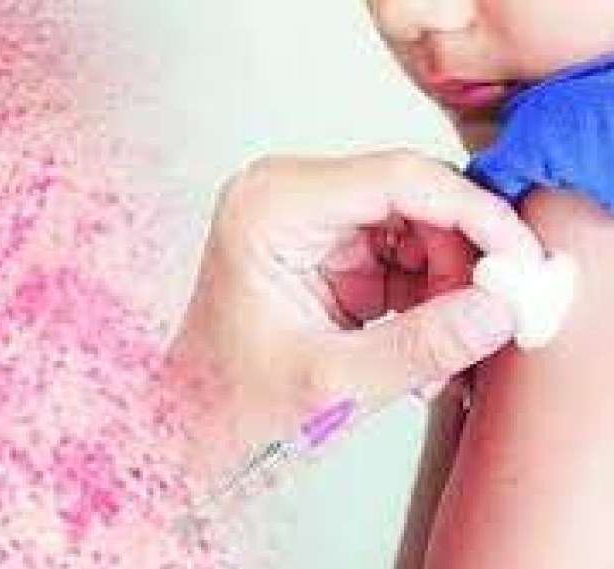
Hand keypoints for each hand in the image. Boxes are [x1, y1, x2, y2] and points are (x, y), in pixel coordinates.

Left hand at [169, 150, 541, 471]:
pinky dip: (426, 296)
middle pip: (413, 197)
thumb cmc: (232, 402)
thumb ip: (420, 345)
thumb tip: (498, 310)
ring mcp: (306, 217)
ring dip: (447, 284)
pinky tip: (423, 344)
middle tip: (487, 318)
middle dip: (462, 259)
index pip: (397, 178)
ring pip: (417, 225)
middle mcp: (286, 195)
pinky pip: (403, 252)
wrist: (196, 424)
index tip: (521, 260)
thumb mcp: (332, 383)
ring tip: (440, 353)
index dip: (474, 214)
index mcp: (271, 206)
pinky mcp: (325, 245)